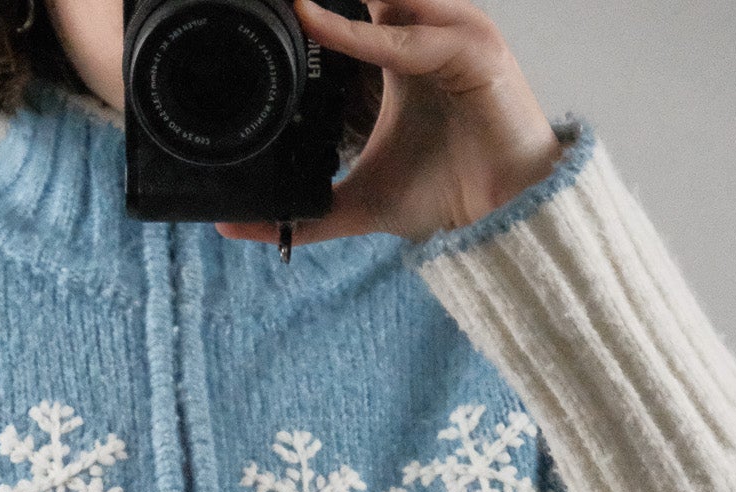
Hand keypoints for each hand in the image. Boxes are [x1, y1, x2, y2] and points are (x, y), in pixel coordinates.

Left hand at [215, 0, 565, 248]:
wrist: (501, 217)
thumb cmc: (445, 195)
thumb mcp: (357, 204)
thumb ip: (302, 213)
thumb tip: (233, 225)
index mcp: (396, 51)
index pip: (343, 7)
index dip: (307, 9)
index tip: (262, 9)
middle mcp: (422, 31)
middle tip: (266, 0)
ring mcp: (449, 32)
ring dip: (331, 1)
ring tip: (289, 3)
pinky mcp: (470, 48)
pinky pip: (406, 35)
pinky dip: (361, 31)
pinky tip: (316, 24)